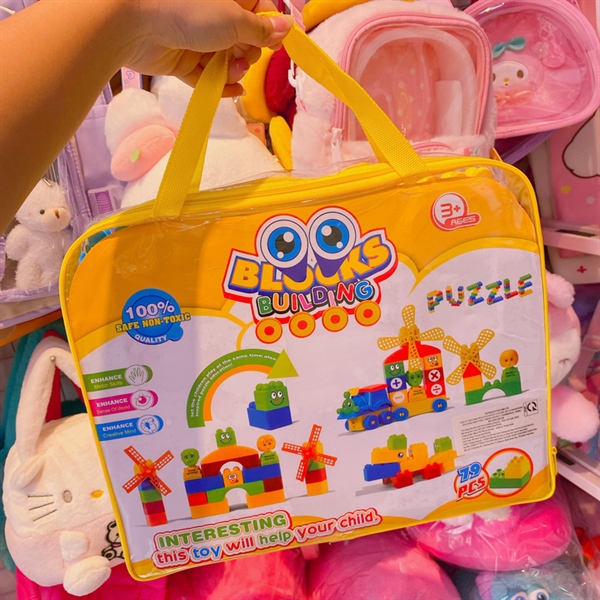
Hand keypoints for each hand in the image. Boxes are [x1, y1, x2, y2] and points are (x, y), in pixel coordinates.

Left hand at [124, 0, 293, 94]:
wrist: (135, 23)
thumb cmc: (187, 10)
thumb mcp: (234, 20)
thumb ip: (261, 30)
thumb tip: (286, 27)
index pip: (257, 11)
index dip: (268, 29)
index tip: (275, 45)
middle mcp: (211, 15)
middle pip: (242, 38)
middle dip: (249, 53)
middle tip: (247, 58)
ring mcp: (195, 38)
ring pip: (225, 59)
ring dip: (236, 70)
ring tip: (235, 73)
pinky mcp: (180, 60)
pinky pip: (206, 76)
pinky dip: (220, 84)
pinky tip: (233, 91)